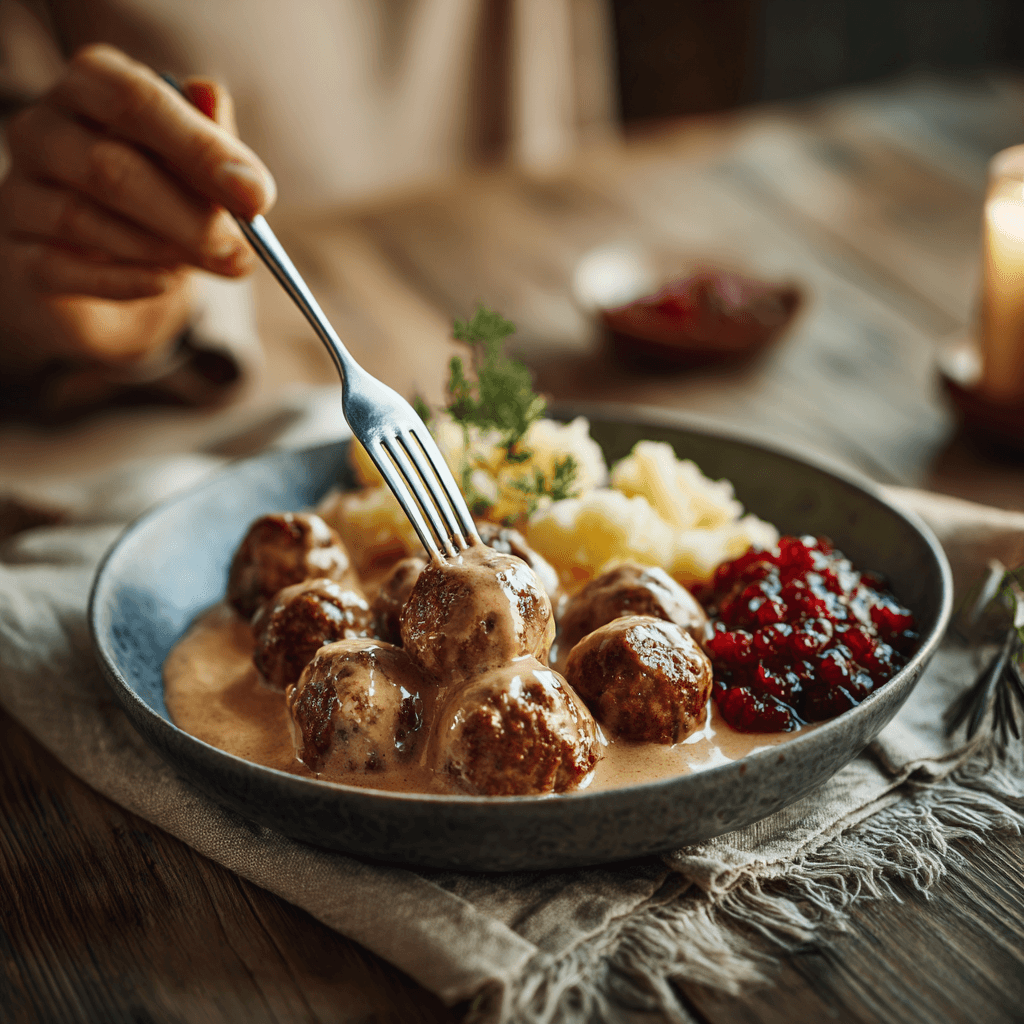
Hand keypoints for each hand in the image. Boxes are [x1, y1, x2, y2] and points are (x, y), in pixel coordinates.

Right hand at [0, 44, 275, 374]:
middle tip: (239, 252)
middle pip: (110, 167)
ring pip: (84, 219)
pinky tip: (164, 283)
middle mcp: (42, 129)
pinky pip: (64, 270)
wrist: (108, 264)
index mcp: (91, 86)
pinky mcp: (20, 255)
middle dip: (188, 216)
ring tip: (208, 264)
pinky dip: (124, 281)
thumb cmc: (161, 194)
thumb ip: (216, 149)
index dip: (201, 151)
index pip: (137, 101)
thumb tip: (235, 152)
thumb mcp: (197, 165)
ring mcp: (20, 191)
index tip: (256, 198)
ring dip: (161, 250)